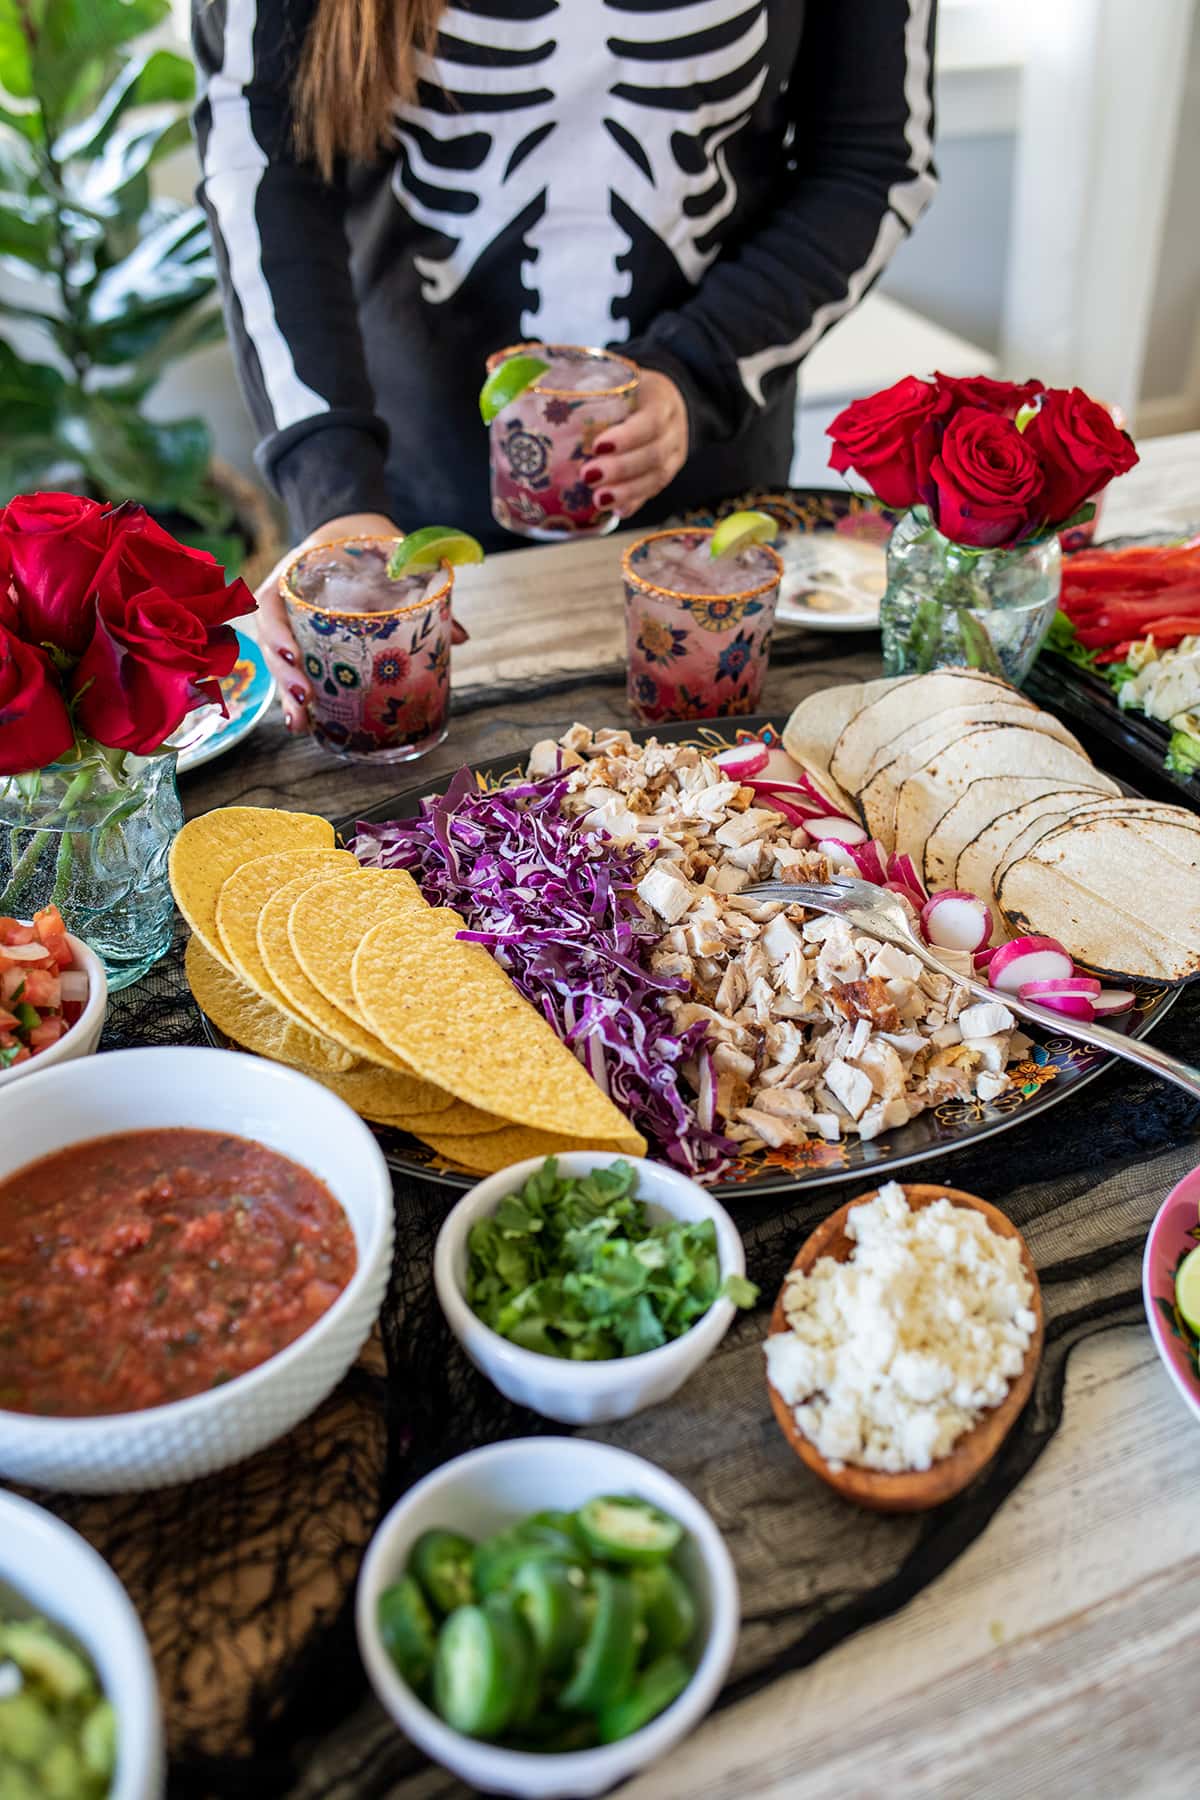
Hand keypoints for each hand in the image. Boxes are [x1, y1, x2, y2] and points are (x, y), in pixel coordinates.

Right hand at [256, 512, 468, 732]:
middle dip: (284, 674)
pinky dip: (297, 697)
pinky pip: (295, 670)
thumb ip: (420, 584)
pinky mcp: (303, 643)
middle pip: (271, 642)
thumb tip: (460, 636)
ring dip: (286, 695)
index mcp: (295, 573)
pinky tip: (306, 723)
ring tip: (300, 722)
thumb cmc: (363, 541)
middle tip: (305, 696)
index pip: (271, 602)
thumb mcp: (389, 553)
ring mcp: (291, 624)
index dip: (277, 631)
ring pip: (279, 663)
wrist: (348, 530)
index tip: (293, 653)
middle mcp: (286, 601)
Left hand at [581, 368, 688, 521]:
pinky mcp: (666, 474)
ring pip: (656, 478)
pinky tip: (616, 511)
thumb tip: (538, 391)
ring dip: (626, 492)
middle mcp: (674, 429)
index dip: (627, 437)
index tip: (597, 446)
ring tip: (599, 500)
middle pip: (654, 454)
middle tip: (588, 476)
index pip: (651, 420)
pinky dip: (633, 502)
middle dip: (621, 469)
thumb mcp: (620, 378)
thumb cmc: (631, 389)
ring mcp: (674, 455)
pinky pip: (652, 492)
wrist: (664, 400)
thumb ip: (593, 387)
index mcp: (662, 399)